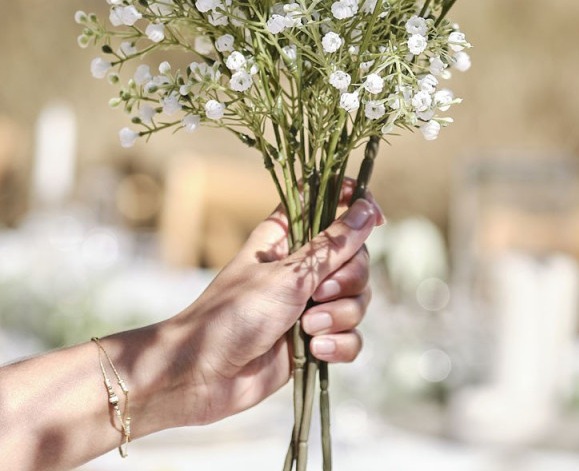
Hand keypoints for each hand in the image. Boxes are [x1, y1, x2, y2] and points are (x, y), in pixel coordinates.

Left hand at [162, 182, 382, 425]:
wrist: (202, 376)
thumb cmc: (234, 314)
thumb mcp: (289, 274)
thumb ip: (334, 245)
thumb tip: (368, 210)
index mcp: (288, 235)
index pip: (330, 202)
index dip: (357, 205)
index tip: (377, 220)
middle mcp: (302, 265)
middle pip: (356, 257)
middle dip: (348, 280)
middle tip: (318, 295)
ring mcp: (309, 303)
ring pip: (357, 298)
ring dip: (340, 316)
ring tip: (308, 329)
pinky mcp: (314, 339)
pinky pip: (351, 335)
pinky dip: (339, 344)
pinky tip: (315, 351)